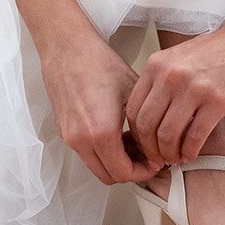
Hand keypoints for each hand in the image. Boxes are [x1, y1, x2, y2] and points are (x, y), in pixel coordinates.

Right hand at [40, 31, 158, 184]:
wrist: (68, 48)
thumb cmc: (101, 64)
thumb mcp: (134, 93)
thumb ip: (146, 125)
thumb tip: (160, 143)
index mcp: (101, 133)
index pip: (124, 173)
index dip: (145, 171)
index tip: (156, 161)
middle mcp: (81, 140)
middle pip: (110, 176)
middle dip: (132, 171)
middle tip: (148, 157)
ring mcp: (69, 137)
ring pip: (97, 167)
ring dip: (116, 163)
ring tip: (134, 144)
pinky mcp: (64, 131)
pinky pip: (86, 154)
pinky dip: (103, 153)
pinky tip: (118, 135)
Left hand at [125, 21, 224, 165]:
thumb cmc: (217, 51)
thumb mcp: (179, 58)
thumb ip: (161, 81)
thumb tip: (149, 118)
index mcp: (158, 65)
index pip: (134, 109)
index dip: (137, 134)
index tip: (146, 145)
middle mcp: (172, 76)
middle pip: (147, 124)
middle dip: (151, 149)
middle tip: (159, 158)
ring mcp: (196, 88)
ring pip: (169, 134)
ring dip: (170, 153)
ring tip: (176, 158)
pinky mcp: (219, 101)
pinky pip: (196, 136)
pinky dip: (191, 150)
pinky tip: (192, 153)